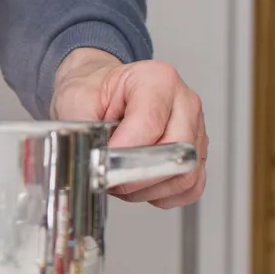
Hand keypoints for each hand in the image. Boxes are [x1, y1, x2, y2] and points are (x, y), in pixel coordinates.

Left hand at [50, 48, 206, 207]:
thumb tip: (92, 162)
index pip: (150, 124)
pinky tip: (141, 184)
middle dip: (137, 175)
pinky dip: (164, 194)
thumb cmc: (94, 90)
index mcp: (157, 79)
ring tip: (121, 179)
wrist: (101, 89)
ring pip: (185, 175)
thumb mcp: (77, 99)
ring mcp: (195, 128)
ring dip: (148, 188)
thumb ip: (84, 130)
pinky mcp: (197, 153)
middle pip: (175, 153)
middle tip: (110, 178)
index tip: (104, 164)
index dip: (125, 152)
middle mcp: (184, 102)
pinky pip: (190, 187)